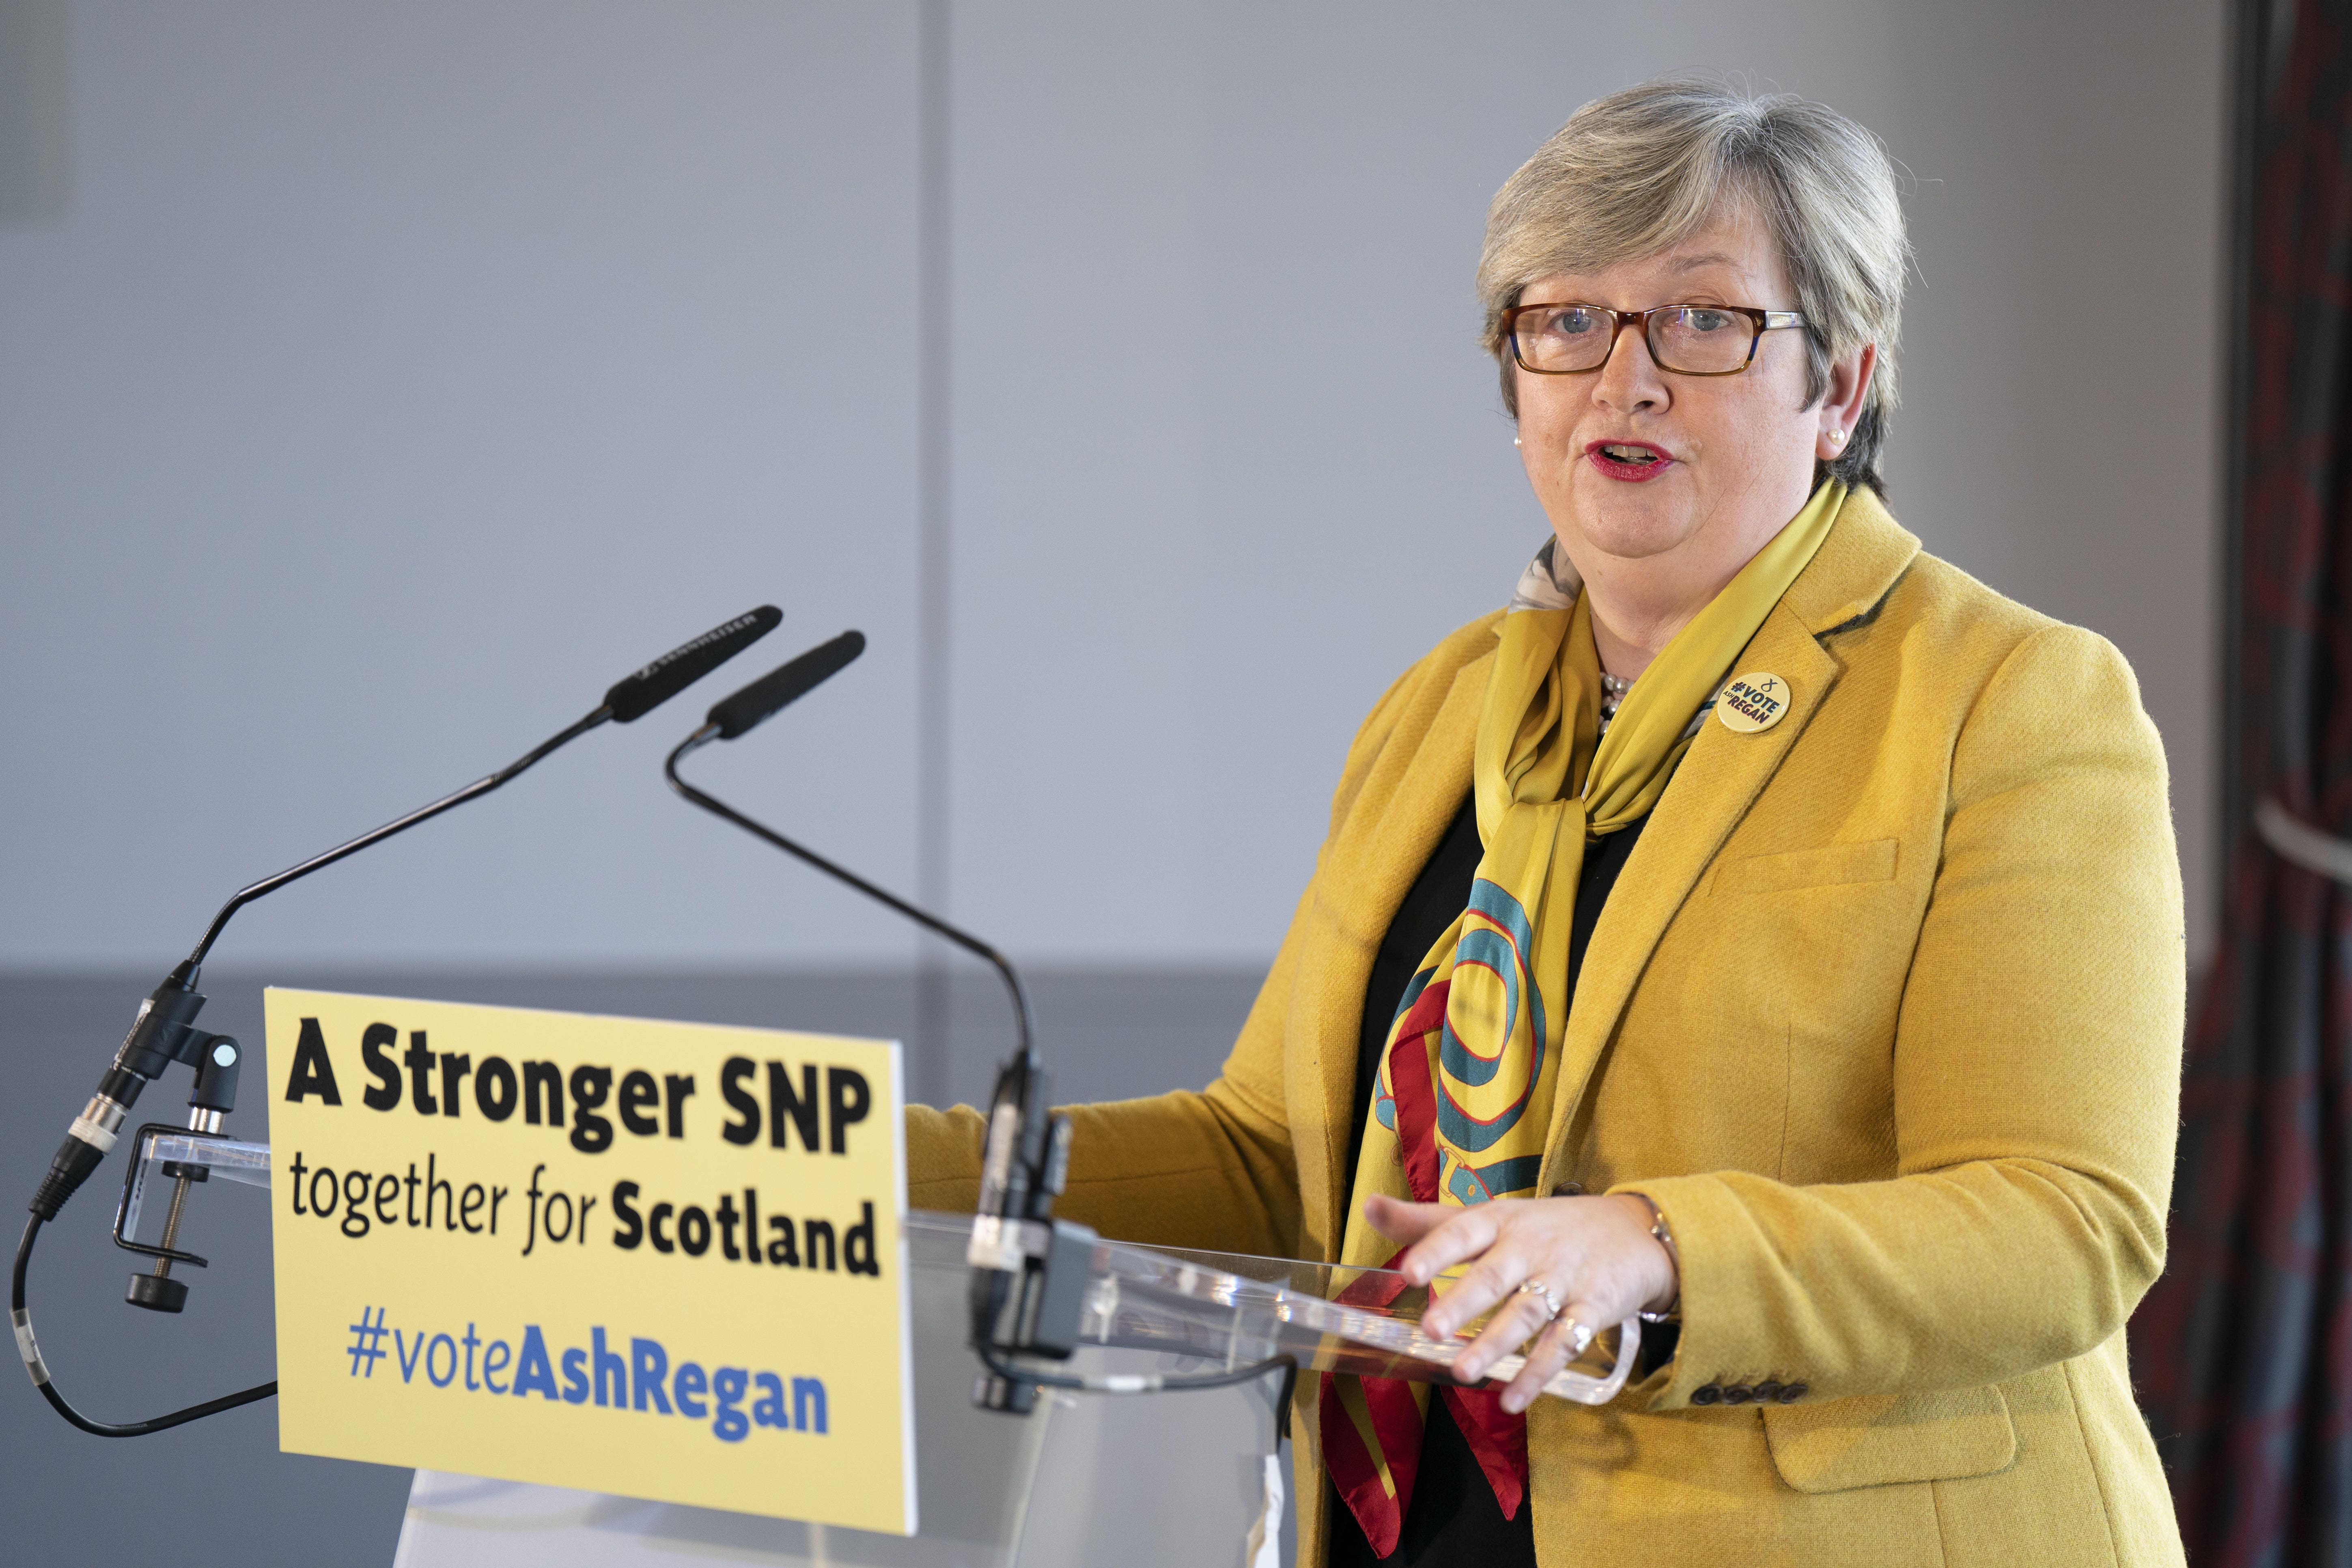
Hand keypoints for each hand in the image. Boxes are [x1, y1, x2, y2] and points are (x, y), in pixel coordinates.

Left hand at [1365, 1190, 1676, 1413]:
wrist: (1632, 1231)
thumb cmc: (1544, 1227)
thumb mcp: (1490, 1215)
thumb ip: (1427, 1220)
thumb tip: (1368, 1206)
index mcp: (1499, 1222)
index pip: (1463, 1231)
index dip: (1436, 1250)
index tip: (1408, 1272)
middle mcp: (1529, 1247)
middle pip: (1493, 1275)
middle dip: (1463, 1301)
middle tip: (1430, 1330)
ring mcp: (1563, 1278)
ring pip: (1526, 1312)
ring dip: (1494, 1343)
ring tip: (1462, 1372)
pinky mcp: (1593, 1308)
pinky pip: (1563, 1344)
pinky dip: (1538, 1374)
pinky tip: (1512, 1399)